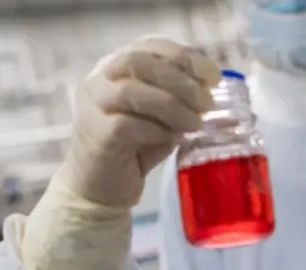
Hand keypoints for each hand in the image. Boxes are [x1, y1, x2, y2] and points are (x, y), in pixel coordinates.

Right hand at [59, 36, 221, 207]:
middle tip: (207, 103)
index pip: (150, 47)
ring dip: (170, 105)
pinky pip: (125, 124)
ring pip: (129, 91)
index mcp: (118, 66)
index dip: (184, 57)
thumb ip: (183, 100)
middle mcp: (99, 79)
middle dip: (179, 80)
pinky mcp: (95, 135)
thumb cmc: (136, 147)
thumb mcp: (165, 118)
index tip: (214, 77)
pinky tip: (172, 138)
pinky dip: (154, 129)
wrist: (102, 187)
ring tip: (195, 123)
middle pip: (137, 62)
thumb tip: (213, 92)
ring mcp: (92, 106)